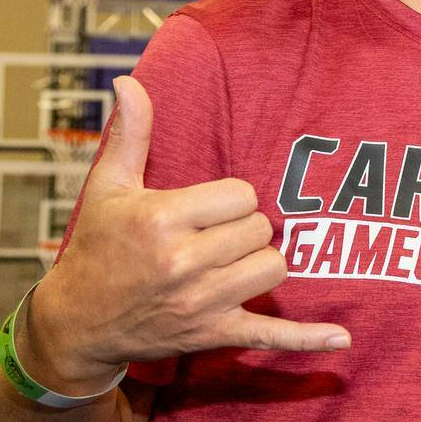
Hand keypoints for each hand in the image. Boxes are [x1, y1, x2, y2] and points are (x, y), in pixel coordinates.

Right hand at [23, 76, 348, 392]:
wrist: (78, 322)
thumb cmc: (96, 247)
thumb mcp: (108, 187)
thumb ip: (131, 133)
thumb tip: (129, 81)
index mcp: (161, 220)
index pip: (242, 195)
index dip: (230, 199)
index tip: (205, 209)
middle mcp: (183, 264)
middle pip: (260, 229)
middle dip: (242, 229)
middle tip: (210, 237)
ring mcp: (201, 304)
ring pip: (273, 268)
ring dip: (259, 262)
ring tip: (228, 262)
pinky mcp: (213, 336)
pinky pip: (272, 336)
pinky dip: (307, 339)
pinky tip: (342, 339)